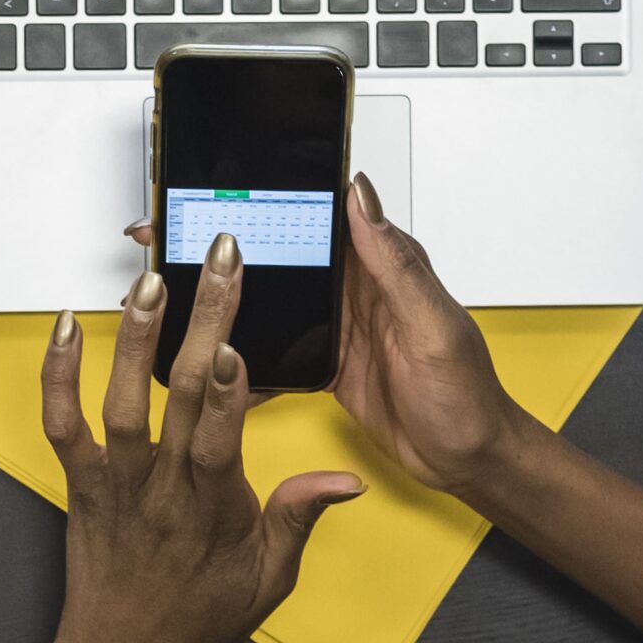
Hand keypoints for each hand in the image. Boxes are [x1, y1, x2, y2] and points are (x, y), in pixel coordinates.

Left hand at [37, 238, 362, 642]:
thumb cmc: (196, 621)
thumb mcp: (268, 580)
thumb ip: (300, 518)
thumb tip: (347, 480)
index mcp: (210, 509)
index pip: (217, 439)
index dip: (224, 391)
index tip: (232, 344)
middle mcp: (159, 487)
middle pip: (177, 393)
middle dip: (202, 320)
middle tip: (219, 263)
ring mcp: (115, 481)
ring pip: (120, 398)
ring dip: (135, 335)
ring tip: (151, 280)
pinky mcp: (81, 482)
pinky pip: (61, 421)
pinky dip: (59, 372)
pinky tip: (69, 326)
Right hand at [121, 186, 532, 495]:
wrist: (470, 460)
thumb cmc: (467, 395)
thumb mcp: (432, 325)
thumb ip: (396, 263)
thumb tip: (362, 196)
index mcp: (382, 266)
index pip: (322, 212)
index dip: (272, 193)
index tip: (220, 183)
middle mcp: (357, 288)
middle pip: (285, 249)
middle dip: (232, 239)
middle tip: (172, 233)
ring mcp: (338, 325)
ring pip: (274, 294)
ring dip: (231, 289)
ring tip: (179, 282)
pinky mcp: (327, 362)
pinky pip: (278, 344)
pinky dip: (245, 344)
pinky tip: (212, 347)